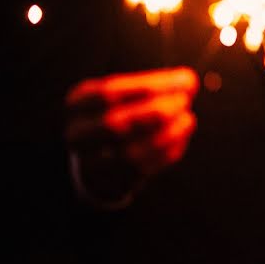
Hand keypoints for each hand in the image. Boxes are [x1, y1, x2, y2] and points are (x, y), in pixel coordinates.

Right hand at [64, 67, 198, 198]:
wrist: (104, 153)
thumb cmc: (125, 111)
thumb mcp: (133, 92)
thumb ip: (159, 85)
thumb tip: (187, 81)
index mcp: (77, 104)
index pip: (109, 92)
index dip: (150, 86)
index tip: (185, 80)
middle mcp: (77, 134)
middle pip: (114, 124)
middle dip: (156, 111)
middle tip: (184, 101)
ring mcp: (90, 164)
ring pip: (129, 154)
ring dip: (166, 136)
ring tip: (187, 118)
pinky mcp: (111, 184)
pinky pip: (141, 172)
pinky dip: (167, 153)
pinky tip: (181, 136)